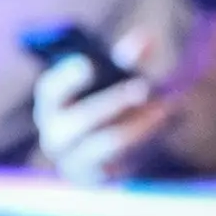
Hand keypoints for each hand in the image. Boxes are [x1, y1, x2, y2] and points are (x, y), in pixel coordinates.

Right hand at [30, 26, 171, 184]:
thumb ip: (128, 58)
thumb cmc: (110, 105)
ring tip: (165, 108)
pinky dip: (142, 140)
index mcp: (52, 103)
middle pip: (78, 119)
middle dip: (112, 101)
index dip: (67, 78)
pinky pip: (120, 162)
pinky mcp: (96, 178)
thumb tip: (144, 38)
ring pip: (105, 141)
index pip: (51, 90)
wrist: (113, 153)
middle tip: (144, 87)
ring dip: (137, 123)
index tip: (90, 65)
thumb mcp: (117, 79)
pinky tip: (161, 124)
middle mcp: (54, 134)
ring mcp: (72, 159)